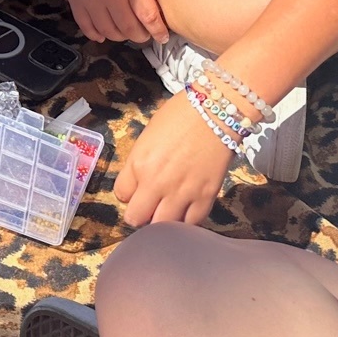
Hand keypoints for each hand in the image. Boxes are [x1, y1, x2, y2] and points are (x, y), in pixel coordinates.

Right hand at [50, 0, 168, 44]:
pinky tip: (105, 33)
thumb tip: (152, 9)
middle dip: (141, 36)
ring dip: (121, 36)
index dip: (158, 31)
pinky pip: (87, 28)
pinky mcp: (75, 1)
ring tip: (127, 32)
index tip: (163, 37)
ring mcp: (90, 0)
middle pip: (130, 29)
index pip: (148, 17)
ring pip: (109, 32)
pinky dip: (98, 35)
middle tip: (146, 34)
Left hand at [114, 93, 237, 226]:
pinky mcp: (206, 197)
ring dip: (162, 221)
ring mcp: (182, 193)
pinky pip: (192, 223)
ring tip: (168, 211)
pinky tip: (187, 211)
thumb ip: (140, 163)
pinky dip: (188, 221)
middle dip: (140, 215)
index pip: (120, 195)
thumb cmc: (180, 115)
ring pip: (162, 226)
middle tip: (149, 208)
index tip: (137, 190)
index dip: (128, 194)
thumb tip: (139, 183)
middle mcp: (156, 183)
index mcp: (139, 163)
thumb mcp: (148, 136)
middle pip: (136, 218)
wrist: (217, 110)